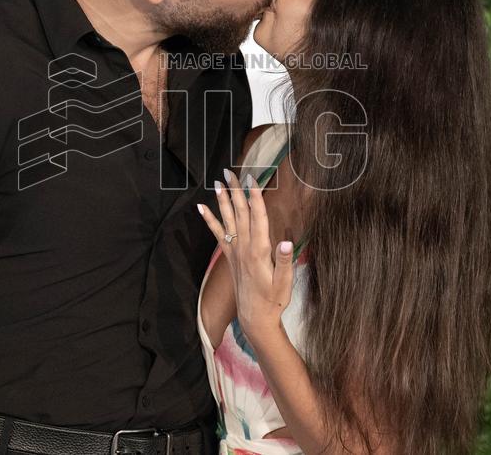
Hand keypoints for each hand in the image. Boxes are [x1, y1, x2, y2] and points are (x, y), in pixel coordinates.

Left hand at [197, 167, 294, 342]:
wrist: (255, 317)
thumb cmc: (274, 299)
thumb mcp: (285, 283)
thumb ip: (285, 262)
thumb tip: (288, 243)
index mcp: (260, 251)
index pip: (258, 218)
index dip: (255, 198)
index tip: (252, 180)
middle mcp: (245, 248)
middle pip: (240, 214)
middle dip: (236, 192)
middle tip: (230, 172)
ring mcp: (235, 252)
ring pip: (228, 220)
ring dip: (222, 200)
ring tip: (218, 182)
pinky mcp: (230, 257)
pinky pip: (218, 234)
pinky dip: (209, 219)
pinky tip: (201, 207)